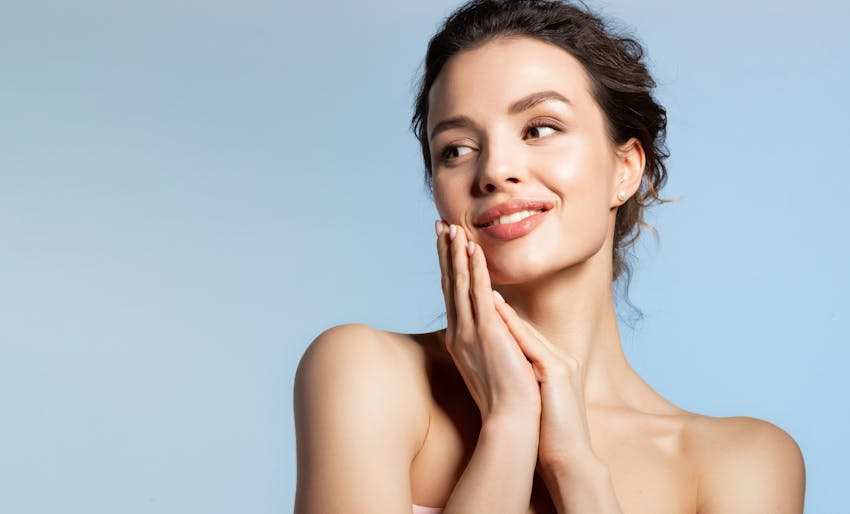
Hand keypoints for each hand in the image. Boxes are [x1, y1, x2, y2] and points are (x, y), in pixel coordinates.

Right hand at [435, 220, 540, 422]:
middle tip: (439, 224)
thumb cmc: (507, 398)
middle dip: (445, 252)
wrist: (511, 420)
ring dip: (455, 254)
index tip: (445, 243)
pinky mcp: (485, 333)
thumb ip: (490, 340)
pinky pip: (479, 293)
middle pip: (449, 283)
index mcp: (460, 339)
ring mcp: (469, 332)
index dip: (448, 266)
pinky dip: (475, 269)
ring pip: (460, 284)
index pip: (453, 294)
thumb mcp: (493, 362)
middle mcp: (458, 332)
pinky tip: (473, 249)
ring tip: (452, 227)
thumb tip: (495, 322)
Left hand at [491, 290, 599, 475]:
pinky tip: (491, 307)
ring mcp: (561, 361)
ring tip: (479, 281)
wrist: (567, 460)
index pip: (522, 334)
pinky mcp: (557, 370)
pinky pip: (528, 341)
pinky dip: (509, 323)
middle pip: (521, 324)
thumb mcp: (534, 400)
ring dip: (499, 303)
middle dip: (495, 302)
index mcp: (555, 364)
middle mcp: (560, 357)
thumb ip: (524, 381)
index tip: (476, 297)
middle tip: (475, 283)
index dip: (498, 316)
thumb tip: (501, 373)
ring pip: (523, 327)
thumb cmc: (547, 437)